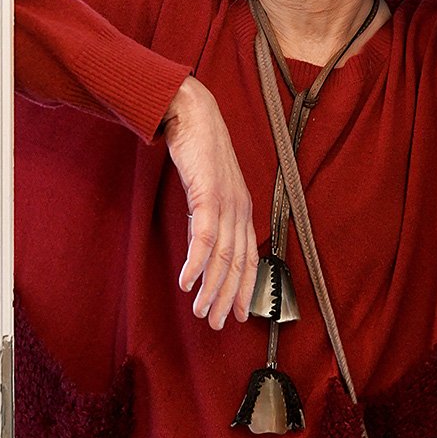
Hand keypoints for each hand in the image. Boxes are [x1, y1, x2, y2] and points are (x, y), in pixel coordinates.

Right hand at [162, 76, 258, 329]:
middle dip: (228, 297)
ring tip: (201, 311)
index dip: (245, 289)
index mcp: (243, 207)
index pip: (249, 257)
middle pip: (238, 263)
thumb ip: (207, 214)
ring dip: (212, 287)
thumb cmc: (198, 148)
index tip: (238, 315)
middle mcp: (240, 207)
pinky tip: (187, 282)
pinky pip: (204, 236)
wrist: (192, 113)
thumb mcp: (208, 186)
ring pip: (223, 255)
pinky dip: (197, 263)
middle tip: (217, 323)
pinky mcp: (208, 193)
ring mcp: (226, 201)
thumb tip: (201, 243)